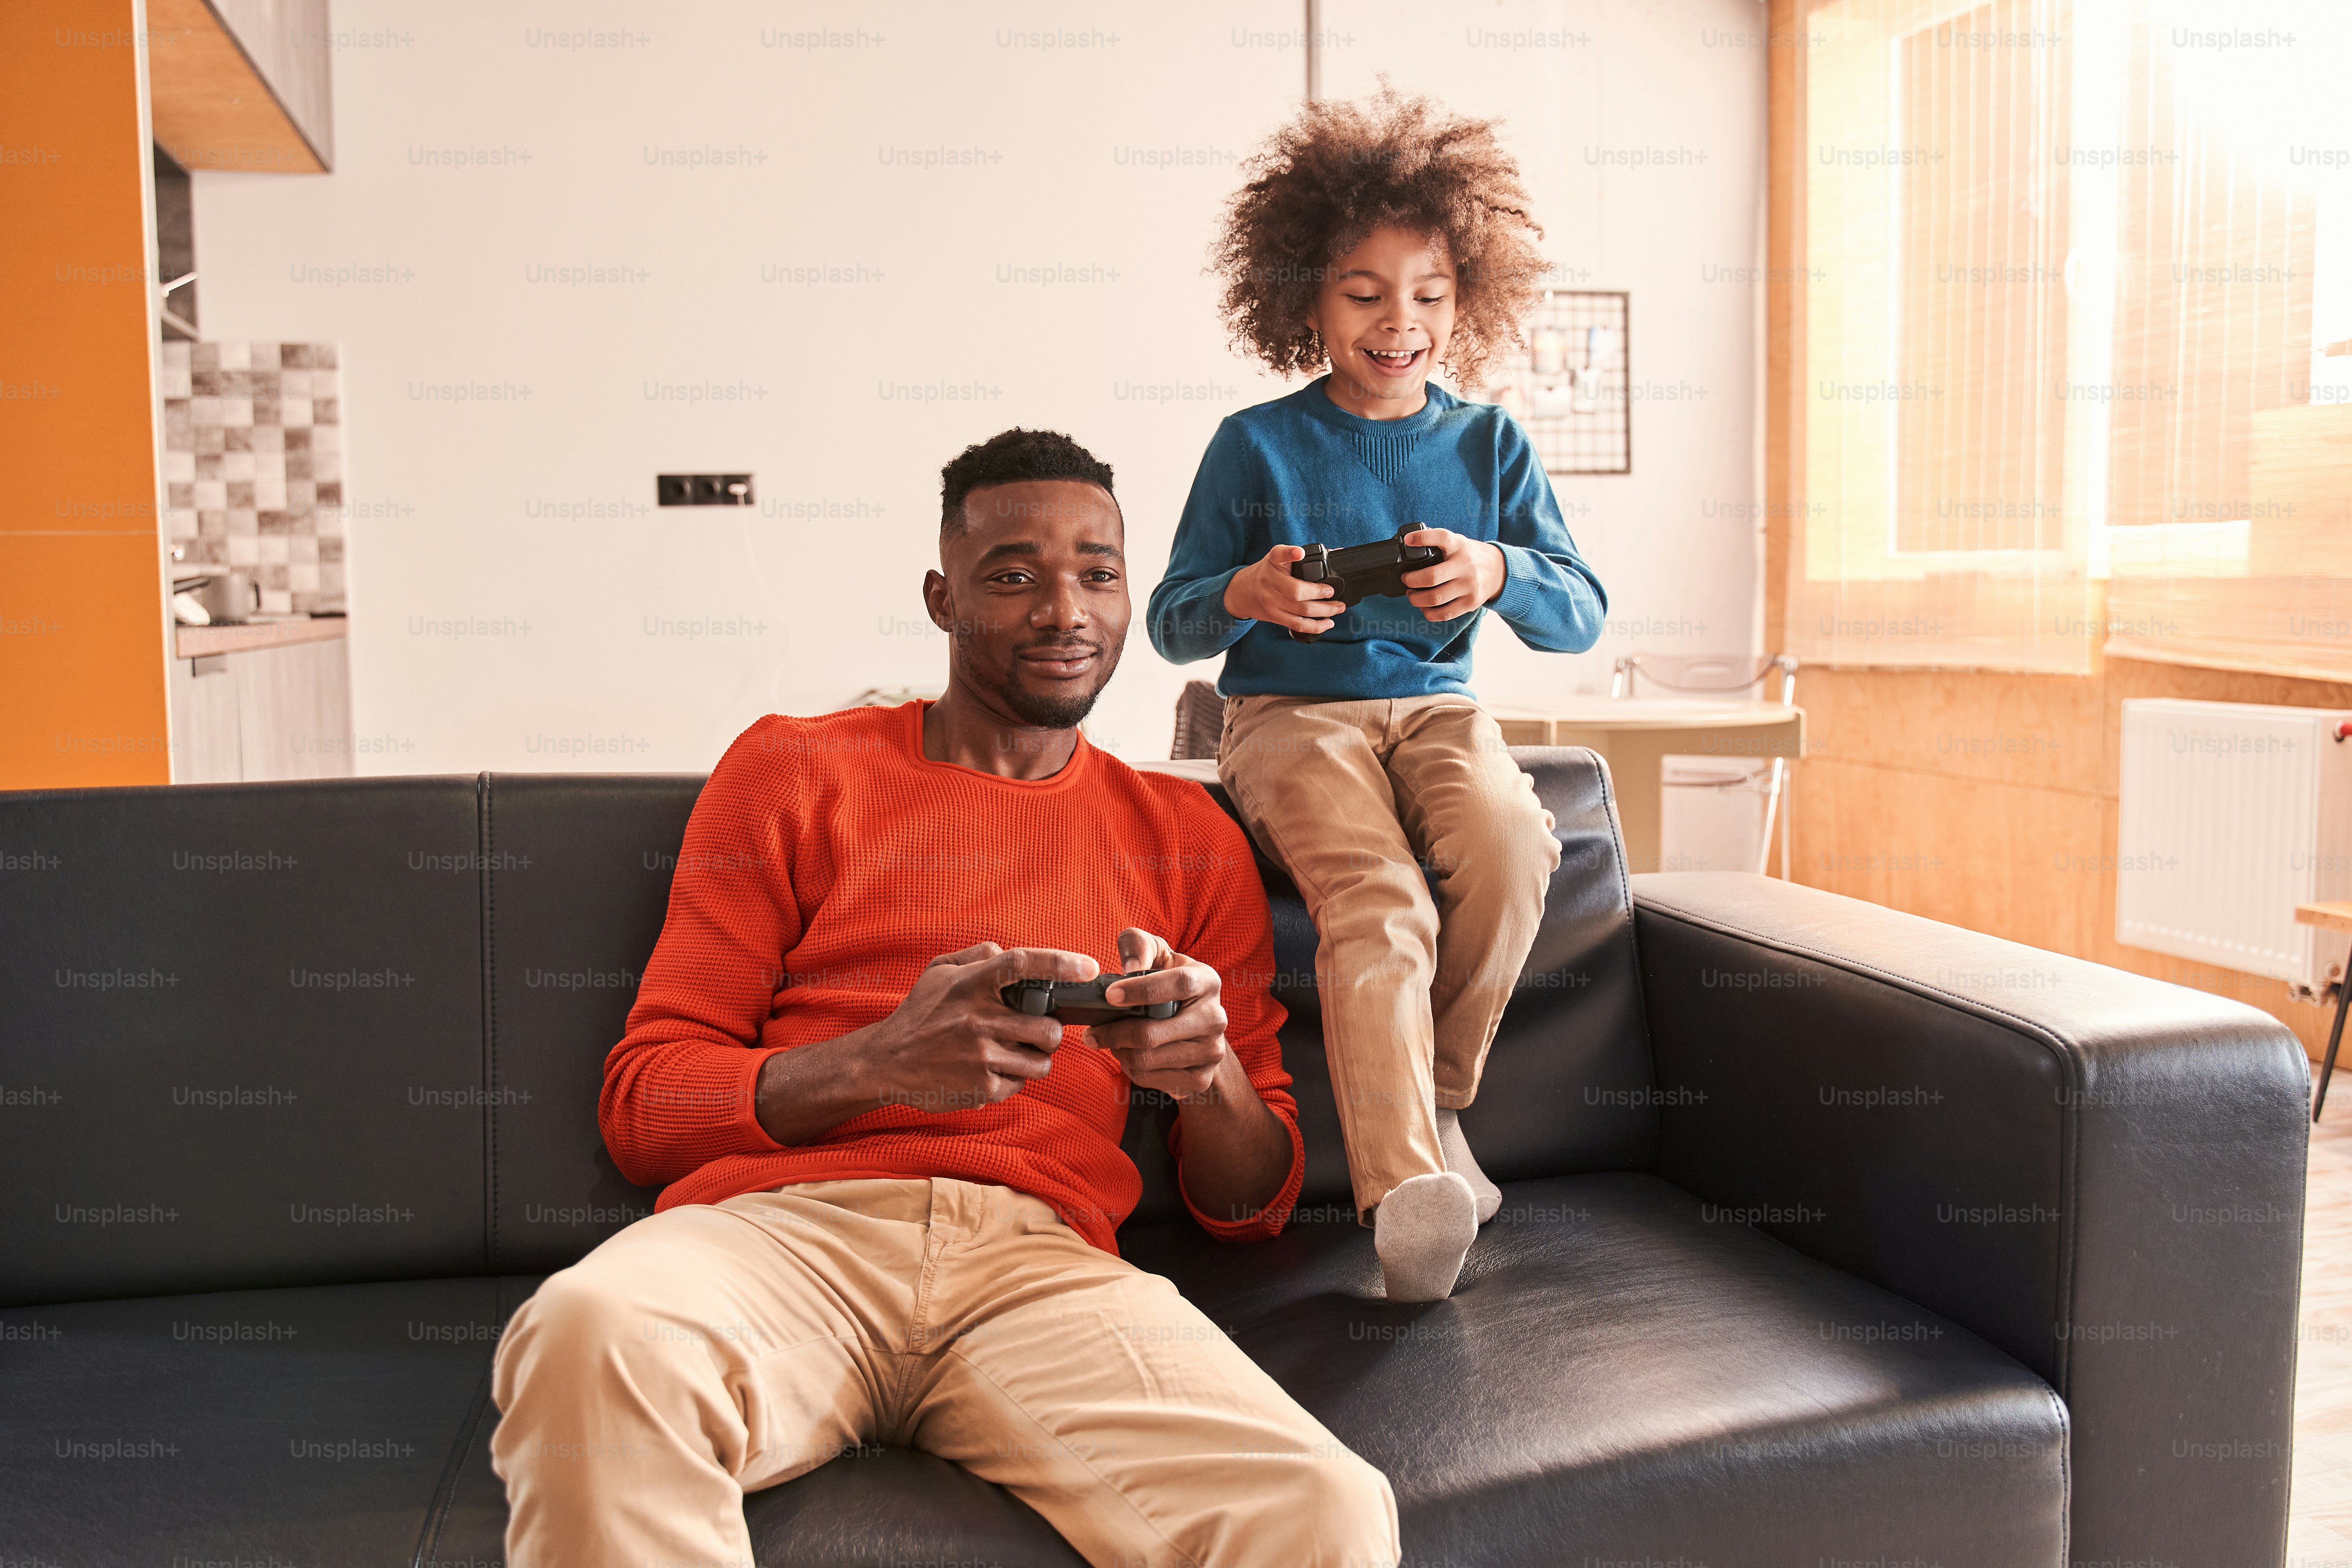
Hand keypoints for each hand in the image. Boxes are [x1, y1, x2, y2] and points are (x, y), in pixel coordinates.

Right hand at [857, 942, 1096, 1114]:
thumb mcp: (939, 972)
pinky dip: (1012, 1078)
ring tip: (1012, 1051)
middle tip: (1036, 1029)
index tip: (1088, 967)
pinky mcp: (982, 1089)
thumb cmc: (919, 1013)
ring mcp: (981, 1057)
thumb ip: (977, 956)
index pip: (1023, 965)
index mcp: (971, 985)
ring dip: (1035, 1057)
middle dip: (1051, 1030)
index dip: (1061, 964)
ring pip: (1042, 1061)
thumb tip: (1009, 953)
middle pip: (1049, 1027)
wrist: (886, 1061)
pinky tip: (989, 1069)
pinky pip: (1020, 1084)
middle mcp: (979, 1020)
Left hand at [1087, 928, 1231, 1100]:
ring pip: (1148, 1060)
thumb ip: (1140, 946)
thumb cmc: (1169, 984)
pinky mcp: (1201, 1079)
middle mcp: (1214, 1018)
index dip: (1141, 990)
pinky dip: (1131, 1068)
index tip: (1109, 995)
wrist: (1198, 1026)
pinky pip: (1151, 1079)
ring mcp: (1211, 1051)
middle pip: (1153, 1033)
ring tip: (1109, 1040)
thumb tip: (1130, 968)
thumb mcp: (1158, 954)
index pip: (1178, 983)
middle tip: (1091, 1031)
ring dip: (1119, 1051)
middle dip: (1114, 1032)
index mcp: (1207, 981)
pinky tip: (1128, 1054)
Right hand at [1222, 544, 1343, 635]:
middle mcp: (1270, 581)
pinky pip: (1298, 625)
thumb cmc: (1267, 572)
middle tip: (1332, 592)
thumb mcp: (1276, 558)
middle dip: (1320, 593)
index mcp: (1273, 561)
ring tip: (1338, 608)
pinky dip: (1316, 626)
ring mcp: (1272, 602)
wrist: (1242, 592)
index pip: (1279, 554)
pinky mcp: (1275, 616)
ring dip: (1325, 611)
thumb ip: (1297, 556)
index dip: (1290, 553)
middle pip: (1297, 591)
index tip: (1300, 552)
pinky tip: (1328, 623)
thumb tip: (1334, 554)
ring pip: (1302, 611)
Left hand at [1399, 528, 1506, 622]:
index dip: (1423, 538)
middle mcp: (1466, 565)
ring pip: (1435, 598)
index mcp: (1460, 546)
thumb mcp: (1458, 542)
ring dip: (1416, 599)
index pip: (1442, 537)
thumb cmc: (1469, 556)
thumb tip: (1409, 541)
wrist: (1498, 571)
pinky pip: (1444, 614)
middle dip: (1411, 580)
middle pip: (1432, 577)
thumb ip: (1438, 542)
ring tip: (1412, 594)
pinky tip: (1424, 607)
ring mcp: (1470, 586)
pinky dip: (1428, 612)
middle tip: (1406, 579)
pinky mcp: (1471, 603)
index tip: (1408, 540)